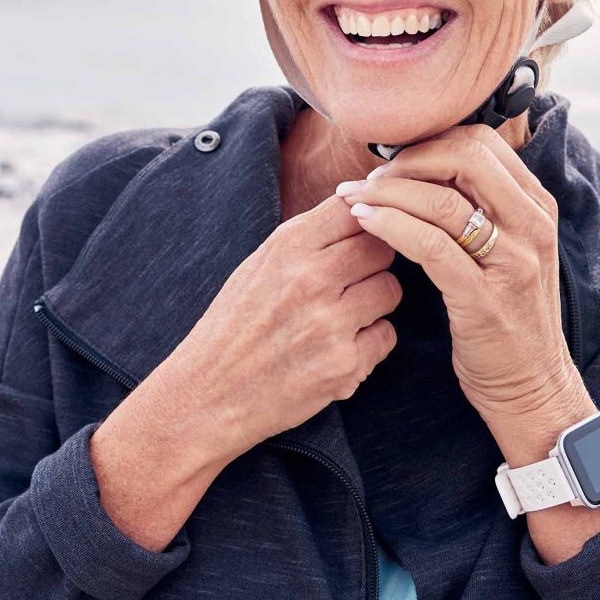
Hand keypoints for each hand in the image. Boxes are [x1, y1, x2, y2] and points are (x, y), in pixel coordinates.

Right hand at [143, 193, 399, 462]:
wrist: (208, 394)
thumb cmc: (234, 326)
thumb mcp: (259, 264)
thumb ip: (309, 237)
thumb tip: (360, 205)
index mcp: (287, 246)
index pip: (355, 208)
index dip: (364, 221)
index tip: (357, 236)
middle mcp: (312, 279)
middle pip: (382, 247)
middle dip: (373, 262)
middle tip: (351, 281)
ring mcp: (331, 323)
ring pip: (390, 290)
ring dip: (374, 302)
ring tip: (342, 316)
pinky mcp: (345, 365)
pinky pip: (386, 336)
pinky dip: (369, 342)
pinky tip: (337, 348)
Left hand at [337, 124, 589, 463]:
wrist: (532, 388)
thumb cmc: (505, 316)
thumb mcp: (507, 251)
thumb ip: (480, 208)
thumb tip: (424, 164)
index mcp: (537, 206)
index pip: (481, 142)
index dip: (428, 141)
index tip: (390, 160)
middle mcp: (532, 226)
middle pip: (465, 157)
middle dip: (406, 160)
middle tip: (369, 179)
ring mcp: (513, 262)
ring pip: (442, 200)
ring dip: (386, 192)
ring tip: (351, 198)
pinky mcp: (486, 299)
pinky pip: (431, 246)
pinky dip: (390, 226)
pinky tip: (363, 223)